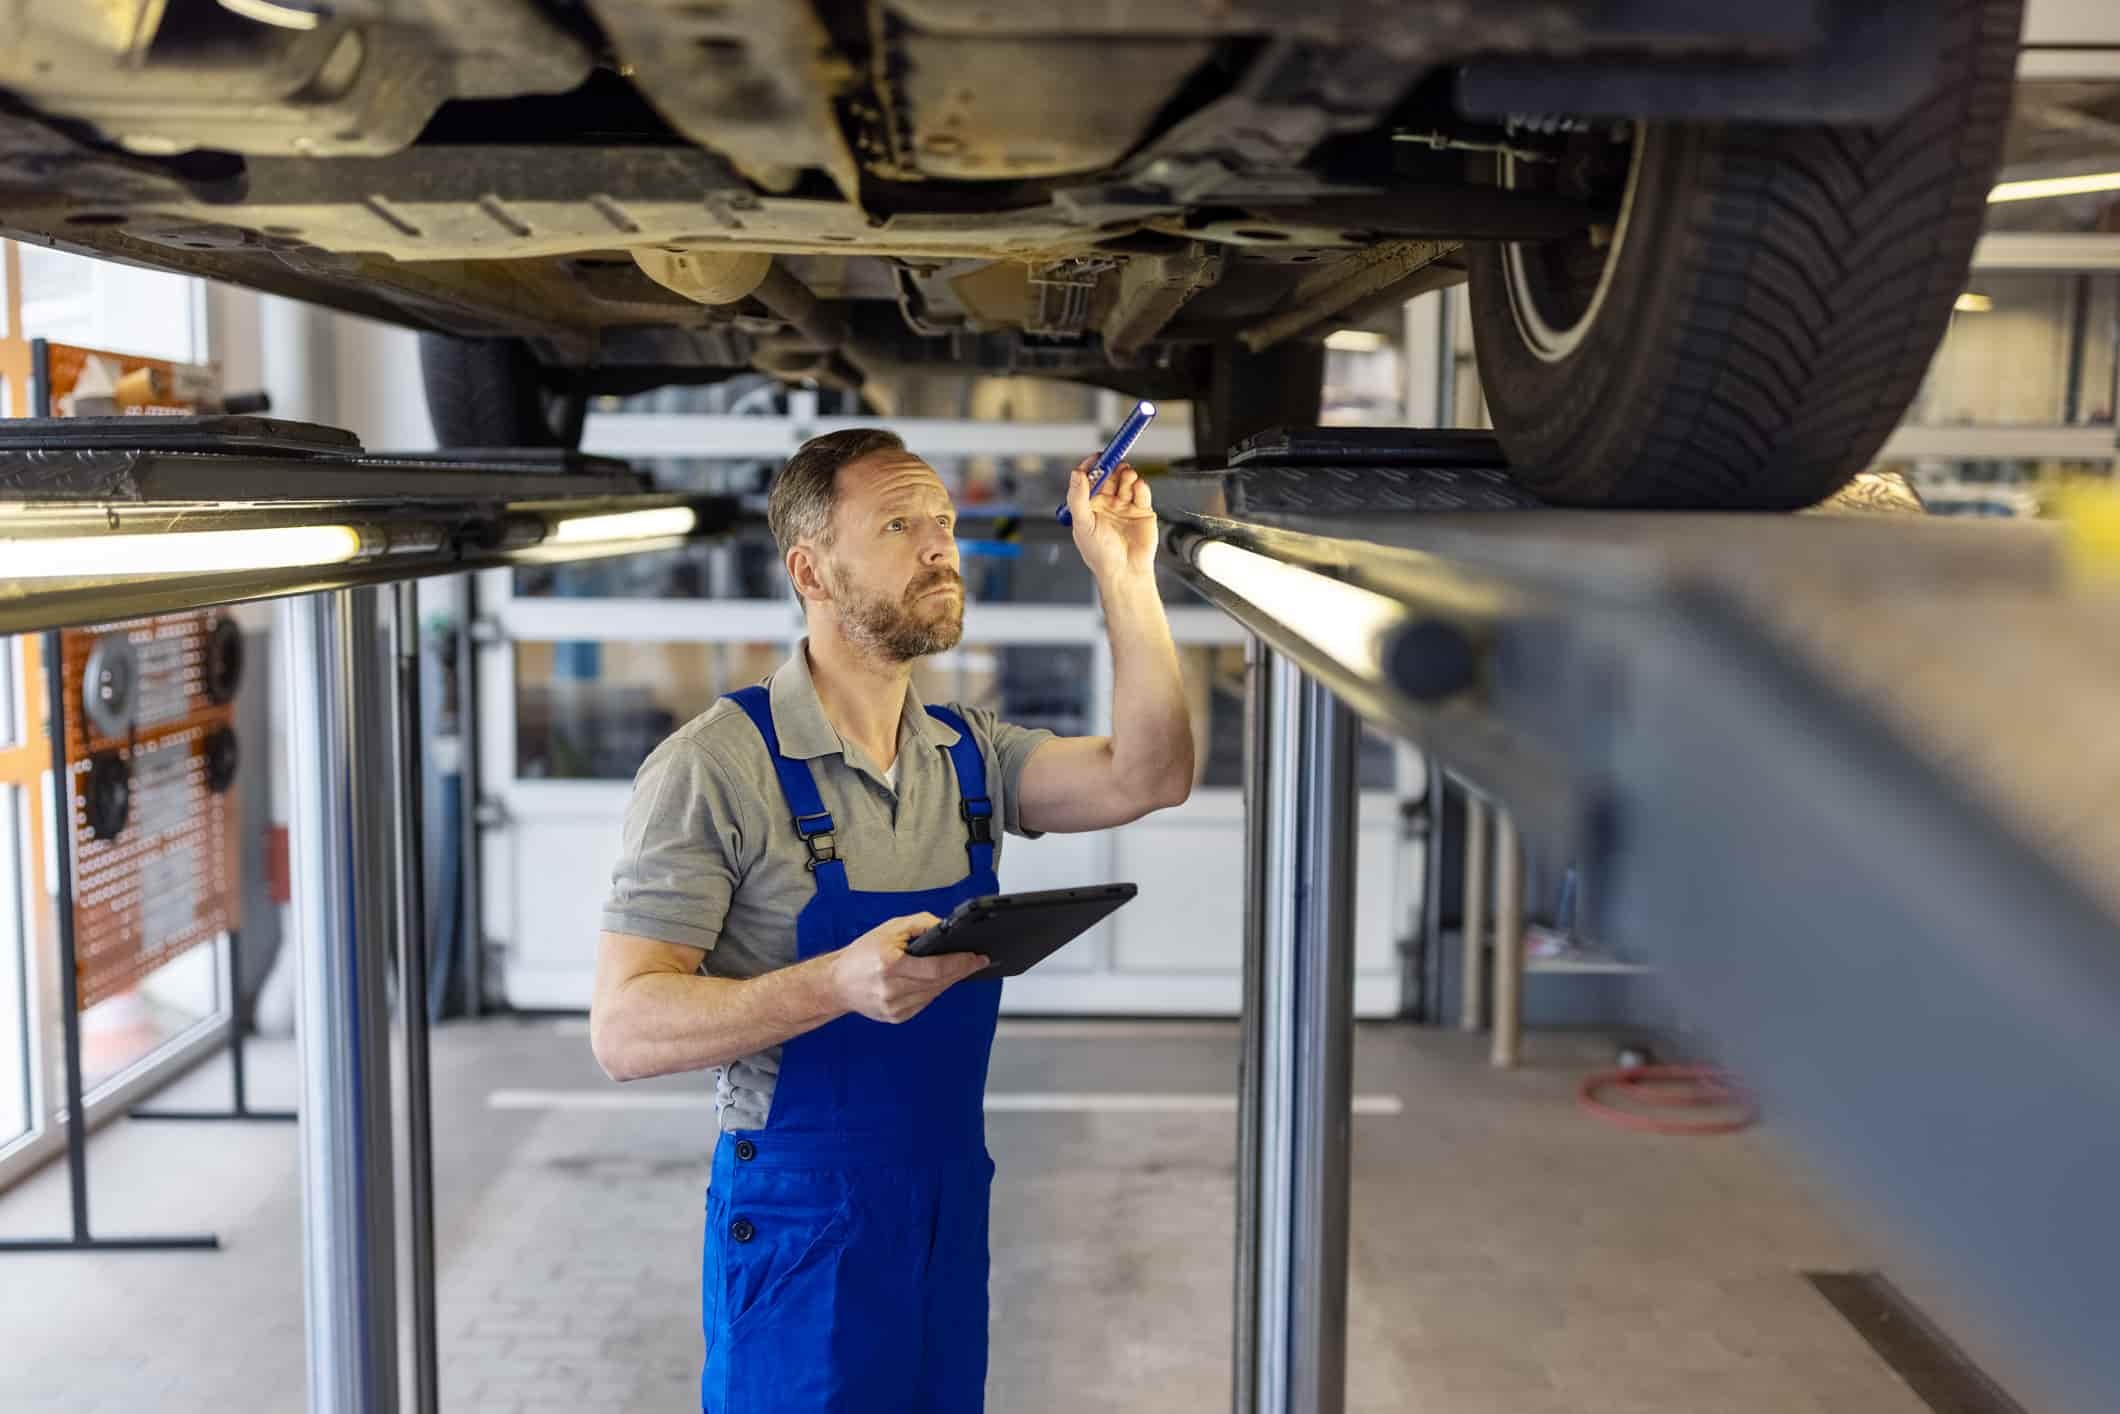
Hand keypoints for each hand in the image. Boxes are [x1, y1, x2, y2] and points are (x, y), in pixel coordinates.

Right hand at [827, 913, 989, 1023]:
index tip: (977, 957)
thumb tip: (946, 927)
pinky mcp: (896, 1017)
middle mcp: (891, 989)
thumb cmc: (861, 954)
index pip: (935, 967)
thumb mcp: (889, 929)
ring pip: (934, 994)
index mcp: (889, 965)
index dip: (960, 963)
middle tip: (978, 961)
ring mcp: (894, 1007)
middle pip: (939, 982)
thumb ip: (920, 923)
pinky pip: (924, 1002)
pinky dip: (934, 990)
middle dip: (961, 970)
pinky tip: (940, 980)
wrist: (836, 983)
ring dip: (950, 981)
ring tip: (962, 968)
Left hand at [1065, 459, 1157, 581]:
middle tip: (1114, 463)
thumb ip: (1078, 498)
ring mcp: (1125, 506)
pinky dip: (1140, 486)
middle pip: (1110, 476)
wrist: (1125, 571)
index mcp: (1089, 506)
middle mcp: (1107, 504)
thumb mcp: (1083, 524)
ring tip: (1127, 475)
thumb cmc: (1101, 554)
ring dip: (1126, 475)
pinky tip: (1137, 487)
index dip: (1092, 467)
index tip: (1096, 457)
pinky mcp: (1143, 510)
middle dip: (1112, 467)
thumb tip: (1076, 474)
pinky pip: (1142, 491)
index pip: (1089, 480)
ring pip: (1126, 481)